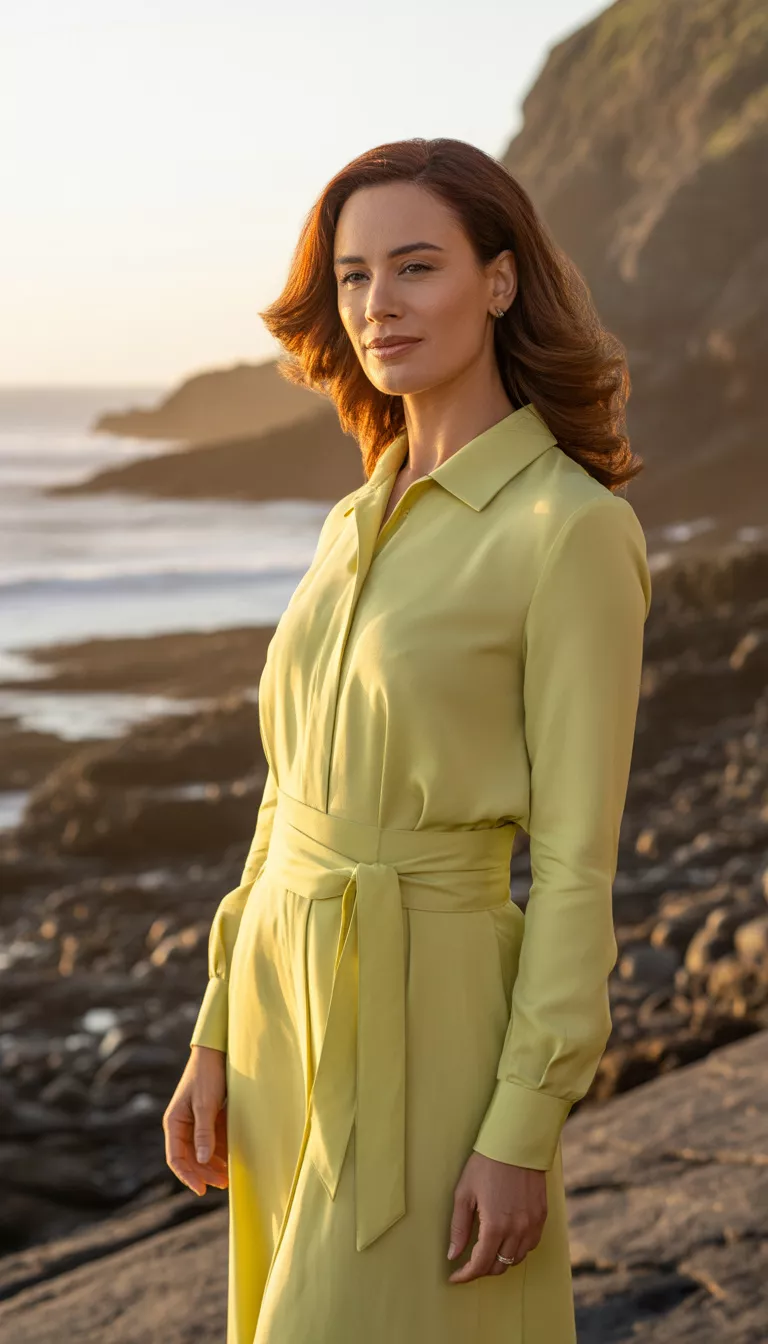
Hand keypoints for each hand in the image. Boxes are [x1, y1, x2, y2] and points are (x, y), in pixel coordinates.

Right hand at [163, 1045, 229, 1195]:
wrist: (216, 1052)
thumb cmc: (207, 1076)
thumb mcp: (205, 1105)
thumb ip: (204, 1132)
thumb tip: (201, 1160)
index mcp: (174, 1123)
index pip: (176, 1158)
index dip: (188, 1176)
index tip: (202, 1190)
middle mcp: (182, 1126)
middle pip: (190, 1159)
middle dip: (205, 1173)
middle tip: (224, 1184)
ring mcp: (196, 1123)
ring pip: (202, 1153)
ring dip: (214, 1166)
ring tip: (230, 1177)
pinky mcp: (209, 1119)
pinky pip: (213, 1141)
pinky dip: (221, 1152)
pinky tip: (233, 1160)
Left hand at [447, 1151, 547, 1282]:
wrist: (516, 1144)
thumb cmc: (486, 1165)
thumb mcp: (464, 1193)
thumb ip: (459, 1227)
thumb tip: (453, 1254)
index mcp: (495, 1226)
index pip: (480, 1264)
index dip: (466, 1275)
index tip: (455, 1276)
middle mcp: (516, 1230)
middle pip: (499, 1266)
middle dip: (482, 1269)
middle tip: (468, 1264)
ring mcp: (532, 1225)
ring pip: (516, 1259)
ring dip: (500, 1261)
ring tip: (486, 1253)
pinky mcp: (541, 1217)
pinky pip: (530, 1245)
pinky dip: (517, 1250)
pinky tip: (507, 1241)